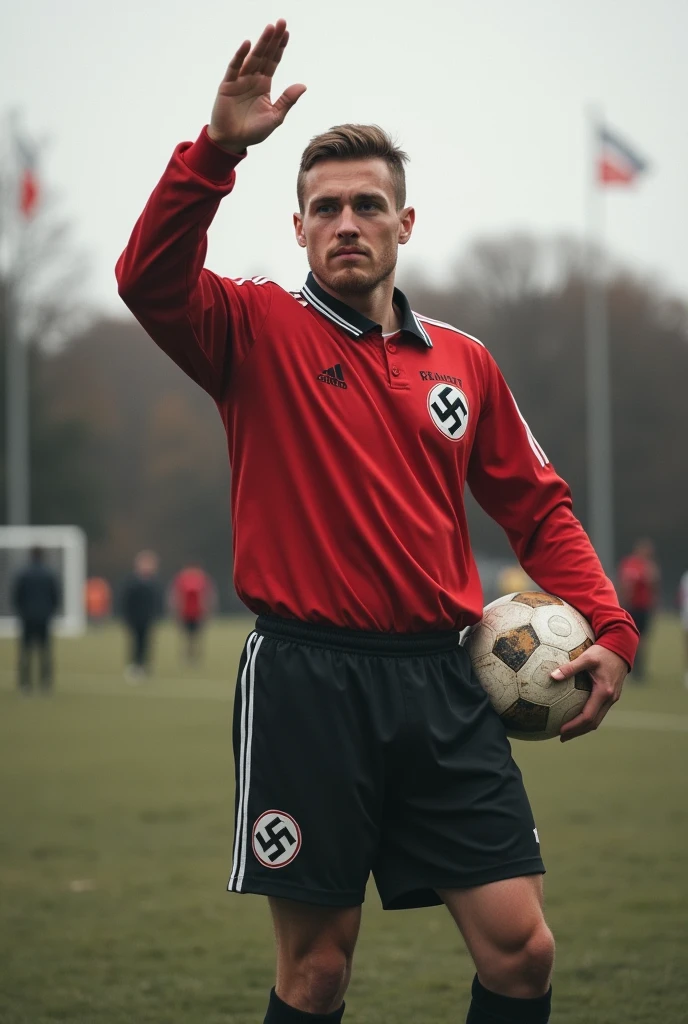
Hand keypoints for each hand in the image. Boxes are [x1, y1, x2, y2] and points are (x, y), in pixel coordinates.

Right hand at [208, 19, 305, 152]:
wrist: (232, 142)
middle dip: (272, 39)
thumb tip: (303, 85)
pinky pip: (234, 68)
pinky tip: (248, 44)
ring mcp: (239, 80)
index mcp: (263, 85)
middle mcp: (252, 79)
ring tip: (269, 28)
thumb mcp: (274, 117)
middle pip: (264, 55)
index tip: (286, 33)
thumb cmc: (253, 131)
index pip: (273, 62)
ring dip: (261, 43)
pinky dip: (240, 56)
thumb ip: (287, 100)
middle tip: (281, 22)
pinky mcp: (227, 86)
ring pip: (252, 58)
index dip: (280, 48)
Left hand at [552, 644, 627, 742]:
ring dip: (583, 727)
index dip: (574, 726)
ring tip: (567, 731)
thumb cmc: (602, 651)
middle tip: (561, 737)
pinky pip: (599, 711)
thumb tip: (552, 676)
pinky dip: (587, 718)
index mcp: (604, 692)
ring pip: (597, 719)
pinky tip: (575, 715)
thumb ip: (570, 667)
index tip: (561, 730)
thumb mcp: (586, 657)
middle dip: (578, 732)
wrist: (621, 647)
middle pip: (593, 723)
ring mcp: (612, 698)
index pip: (588, 716)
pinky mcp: (612, 695)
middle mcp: (610, 698)